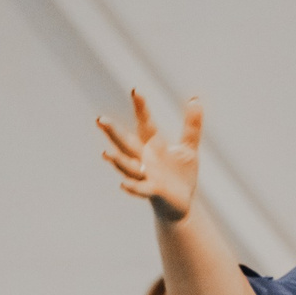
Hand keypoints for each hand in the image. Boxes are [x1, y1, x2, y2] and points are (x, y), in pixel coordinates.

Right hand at [96, 89, 202, 223]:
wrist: (181, 204)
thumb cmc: (181, 174)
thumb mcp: (188, 148)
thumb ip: (191, 125)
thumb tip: (196, 99)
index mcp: (152, 145)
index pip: (145, 123)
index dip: (140, 108)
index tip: (136, 90)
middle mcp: (144, 158)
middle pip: (126, 143)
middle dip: (113, 133)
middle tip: (99, 119)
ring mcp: (145, 175)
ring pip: (128, 166)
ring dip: (117, 161)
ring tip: (105, 154)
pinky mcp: (152, 191)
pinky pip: (140, 189)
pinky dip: (132, 187)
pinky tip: (123, 184)